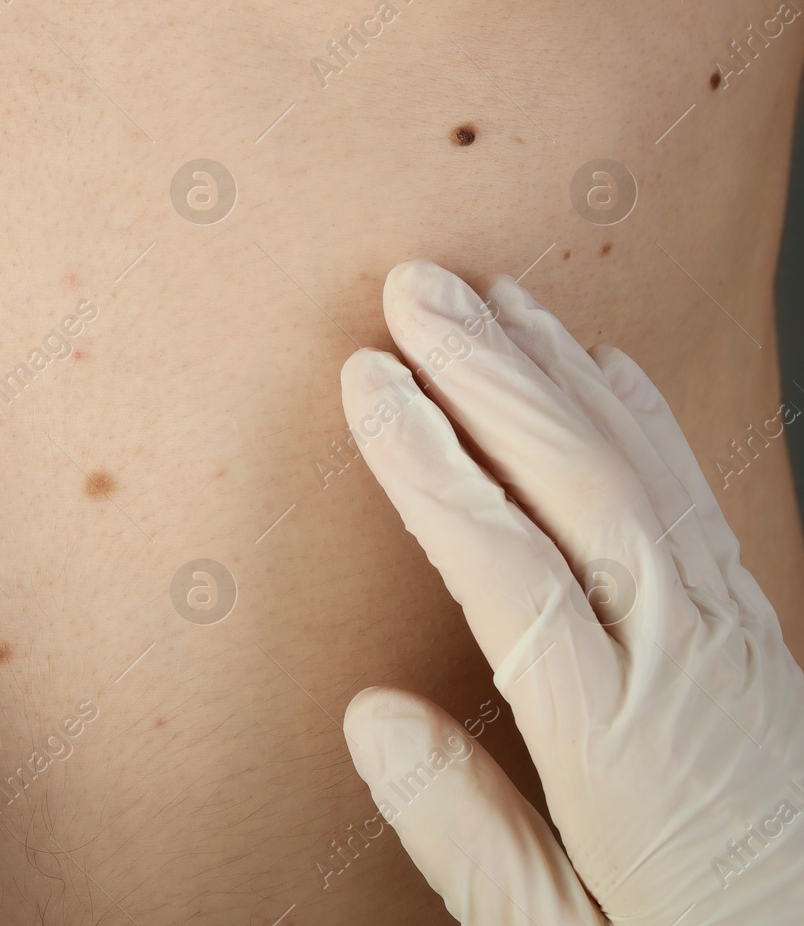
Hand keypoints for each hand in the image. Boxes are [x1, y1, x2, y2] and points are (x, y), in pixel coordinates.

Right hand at [339, 260, 803, 923]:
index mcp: (619, 743)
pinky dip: (644, 418)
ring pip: (640, 474)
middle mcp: (685, 665)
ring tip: (489, 297)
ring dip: (558, 374)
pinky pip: (694, 499)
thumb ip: (464, 834)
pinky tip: (605, 367)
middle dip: (489, 376)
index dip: (429, 466)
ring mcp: (731, 638)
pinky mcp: (752, 633)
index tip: (369, 381)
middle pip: (580, 487)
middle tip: (416, 287)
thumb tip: (369, 714)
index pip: (506, 569)